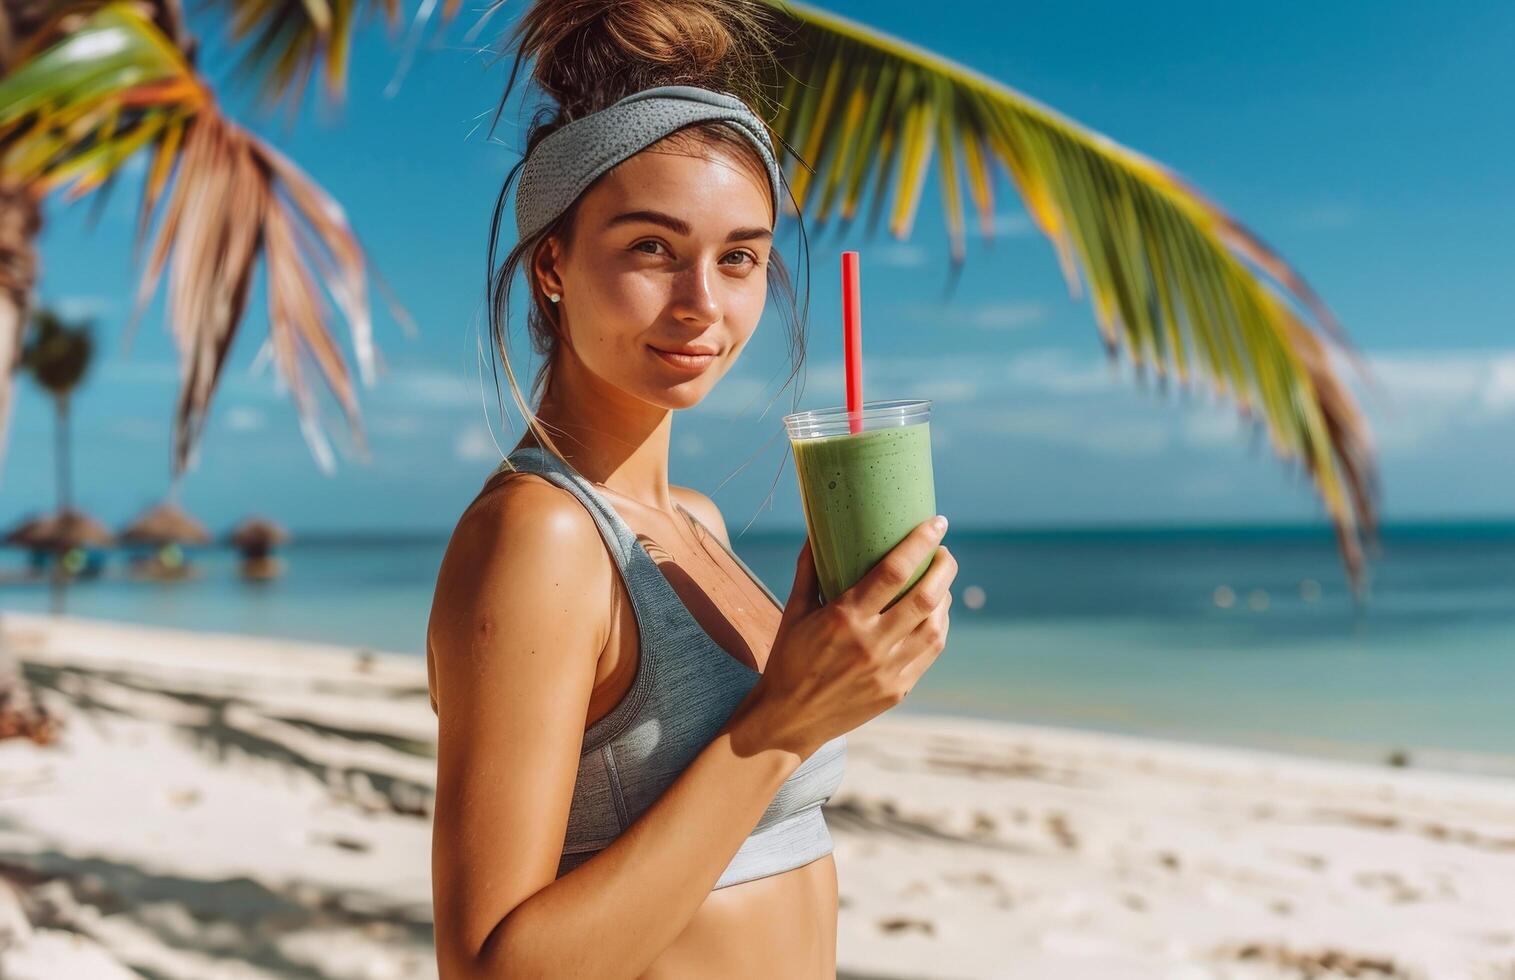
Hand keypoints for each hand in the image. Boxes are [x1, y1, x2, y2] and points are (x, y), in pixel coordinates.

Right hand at [742, 516, 956, 757]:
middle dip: (944, 567)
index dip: (920, 543)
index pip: (893, 572)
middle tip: (944, 552)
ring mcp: (888, 670)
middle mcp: (871, 644)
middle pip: (925, 597)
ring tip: (941, 582)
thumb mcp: (794, 612)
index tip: (937, 523)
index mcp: (844, 619)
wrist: (789, 719)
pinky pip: (930, 653)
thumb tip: (816, 528)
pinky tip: (935, 614)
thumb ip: (809, 570)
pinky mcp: (897, 691)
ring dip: (944, 598)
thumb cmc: (789, 659)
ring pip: (934, 626)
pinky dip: (939, 628)